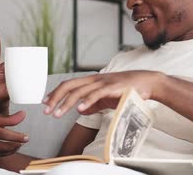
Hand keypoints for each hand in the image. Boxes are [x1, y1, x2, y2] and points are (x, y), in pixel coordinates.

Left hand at [42, 70, 163, 116]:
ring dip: (66, 103)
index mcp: (92, 81)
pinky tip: (79, 110)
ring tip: (57, 114)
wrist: (147, 83)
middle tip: (46, 110)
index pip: (69, 85)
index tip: (45, 102)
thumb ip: (94, 103)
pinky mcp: (112, 88)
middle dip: (55, 98)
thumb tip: (81, 110)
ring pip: (80, 91)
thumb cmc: (128, 90)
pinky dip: (87, 101)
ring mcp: (103, 82)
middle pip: (69, 86)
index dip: (55, 93)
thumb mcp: (107, 98)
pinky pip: (96, 94)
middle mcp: (95, 79)